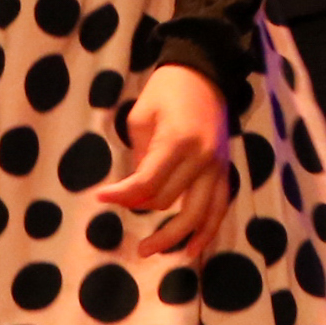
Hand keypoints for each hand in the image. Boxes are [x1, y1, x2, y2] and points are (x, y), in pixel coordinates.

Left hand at [94, 63, 238, 257]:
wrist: (204, 73)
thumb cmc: (165, 91)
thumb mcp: (141, 118)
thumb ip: (140, 157)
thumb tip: (136, 192)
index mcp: (178, 142)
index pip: (147, 183)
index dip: (121, 195)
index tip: (100, 197)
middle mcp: (202, 159)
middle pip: (168, 202)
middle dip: (141, 211)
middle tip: (123, 217)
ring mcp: (217, 167)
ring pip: (199, 215)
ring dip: (175, 237)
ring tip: (150, 251)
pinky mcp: (225, 170)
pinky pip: (219, 208)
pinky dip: (207, 231)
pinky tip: (193, 249)